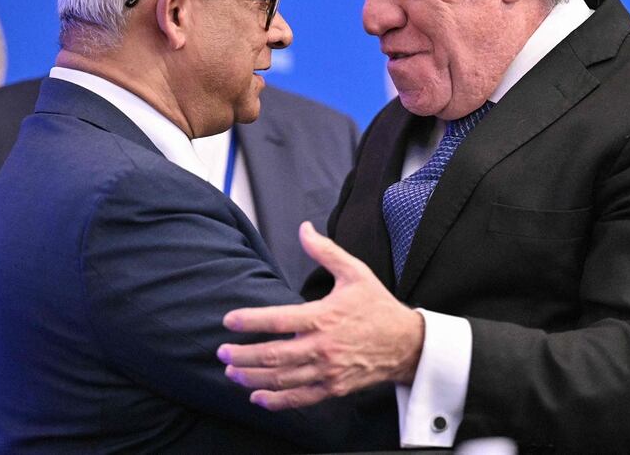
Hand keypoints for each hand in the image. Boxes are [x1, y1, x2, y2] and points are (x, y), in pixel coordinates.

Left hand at [217, 222, 423, 409]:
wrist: (407, 343)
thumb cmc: (378, 306)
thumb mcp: (355, 272)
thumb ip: (326, 251)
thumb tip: (304, 228)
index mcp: (323, 316)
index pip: (278, 320)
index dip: (250, 321)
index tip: (228, 321)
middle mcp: (322, 346)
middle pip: (273, 354)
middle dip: (243, 355)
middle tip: (222, 352)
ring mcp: (327, 370)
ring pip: (282, 378)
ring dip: (253, 378)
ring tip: (232, 373)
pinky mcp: (334, 387)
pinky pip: (300, 398)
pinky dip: (277, 400)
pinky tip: (258, 397)